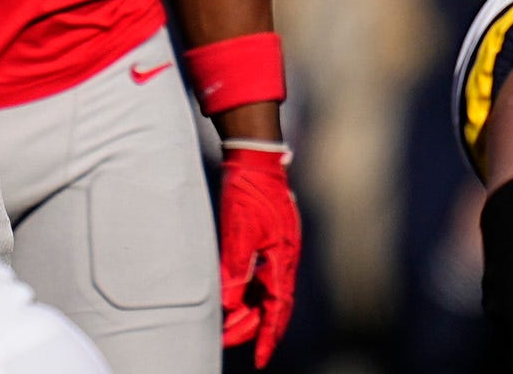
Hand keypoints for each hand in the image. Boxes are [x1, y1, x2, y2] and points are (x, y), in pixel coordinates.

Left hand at [218, 144, 301, 362]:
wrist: (255, 159)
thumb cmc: (248, 193)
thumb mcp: (238, 233)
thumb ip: (235, 271)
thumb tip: (229, 306)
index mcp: (282, 259)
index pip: (277, 309)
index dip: (267, 337)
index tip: (259, 360)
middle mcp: (284, 259)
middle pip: (272, 305)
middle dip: (253, 328)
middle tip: (229, 342)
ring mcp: (279, 249)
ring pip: (266, 292)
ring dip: (249, 311)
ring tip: (228, 327)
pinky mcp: (270, 240)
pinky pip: (262, 276)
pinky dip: (249, 292)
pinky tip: (236, 298)